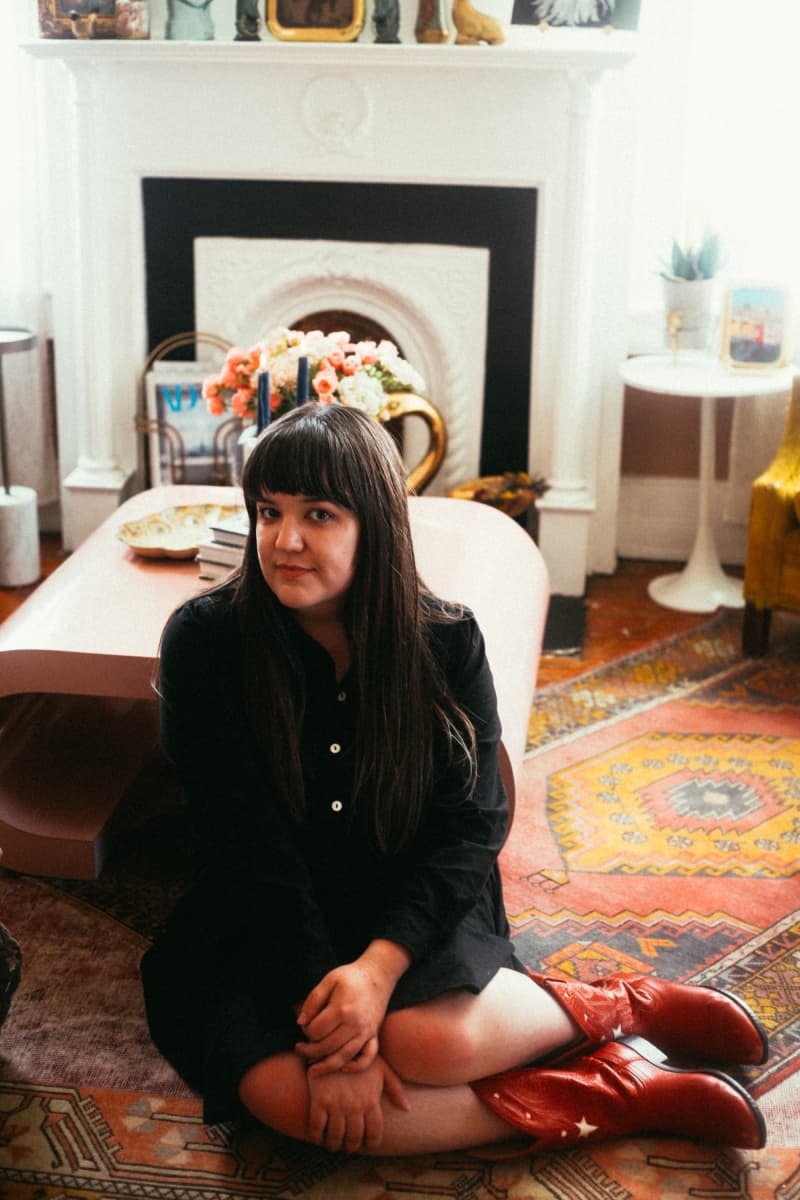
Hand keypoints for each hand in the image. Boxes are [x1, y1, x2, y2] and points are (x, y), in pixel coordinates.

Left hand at [296, 941, 410, 1075]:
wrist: (378, 975)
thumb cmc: (350, 977)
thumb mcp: (328, 980)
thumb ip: (313, 1001)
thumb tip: (300, 1023)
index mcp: (341, 1009)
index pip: (316, 1031)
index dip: (305, 1031)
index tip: (304, 1025)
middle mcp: (355, 1024)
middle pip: (327, 1047)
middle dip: (309, 1051)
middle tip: (299, 1049)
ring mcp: (366, 1032)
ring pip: (344, 1058)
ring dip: (326, 1067)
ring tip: (312, 1070)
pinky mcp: (373, 1036)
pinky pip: (367, 1058)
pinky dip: (355, 1067)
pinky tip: (342, 1068)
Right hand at [305, 1056, 408, 1152]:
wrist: (335, 1041)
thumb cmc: (360, 1055)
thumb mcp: (381, 1068)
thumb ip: (395, 1088)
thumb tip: (406, 1108)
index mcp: (371, 1100)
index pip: (374, 1133)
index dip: (370, 1143)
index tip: (366, 1144)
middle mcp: (355, 1106)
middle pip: (354, 1139)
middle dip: (351, 1146)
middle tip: (348, 1146)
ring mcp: (336, 1104)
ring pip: (335, 1137)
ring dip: (333, 1145)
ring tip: (333, 1144)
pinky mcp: (319, 1100)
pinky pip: (316, 1127)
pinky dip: (316, 1137)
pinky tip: (317, 1137)